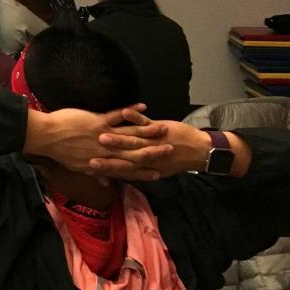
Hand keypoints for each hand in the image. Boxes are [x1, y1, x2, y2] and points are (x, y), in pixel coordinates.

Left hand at [26, 105, 172, 179]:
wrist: (46, 137)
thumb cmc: (60, 152)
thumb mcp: (78, 167)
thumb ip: (96, 173)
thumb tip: (105, 181)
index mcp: (103, 162)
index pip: (128, 168)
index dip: (144, 171)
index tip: (159, 172)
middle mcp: (107, 151)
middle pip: (135, 152)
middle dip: (154, 151)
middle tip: (171, 150)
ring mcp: (104, 135)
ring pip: (130, 134)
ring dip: (148, 130)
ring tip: (164, 128)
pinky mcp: (98, 121)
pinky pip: (118, 115)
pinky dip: (131, 111)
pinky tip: (143, 106)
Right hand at [90, 120, 213, 178]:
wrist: (201, 152)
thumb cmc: (176, 160)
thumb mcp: (156, 170)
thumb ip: (136, 172)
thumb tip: (115, 178)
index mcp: (143, 166)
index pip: (120, 168)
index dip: (104, 167)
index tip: (88, 165)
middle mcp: (146, 156)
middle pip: (122, 154)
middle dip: (105, 151)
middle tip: (89, 151)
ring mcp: (153, 142)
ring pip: (131, 139)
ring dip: (118, 136)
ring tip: (100, 132)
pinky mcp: (160, 129)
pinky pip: (146, 123)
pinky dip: (136, 117)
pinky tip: (125, 111)